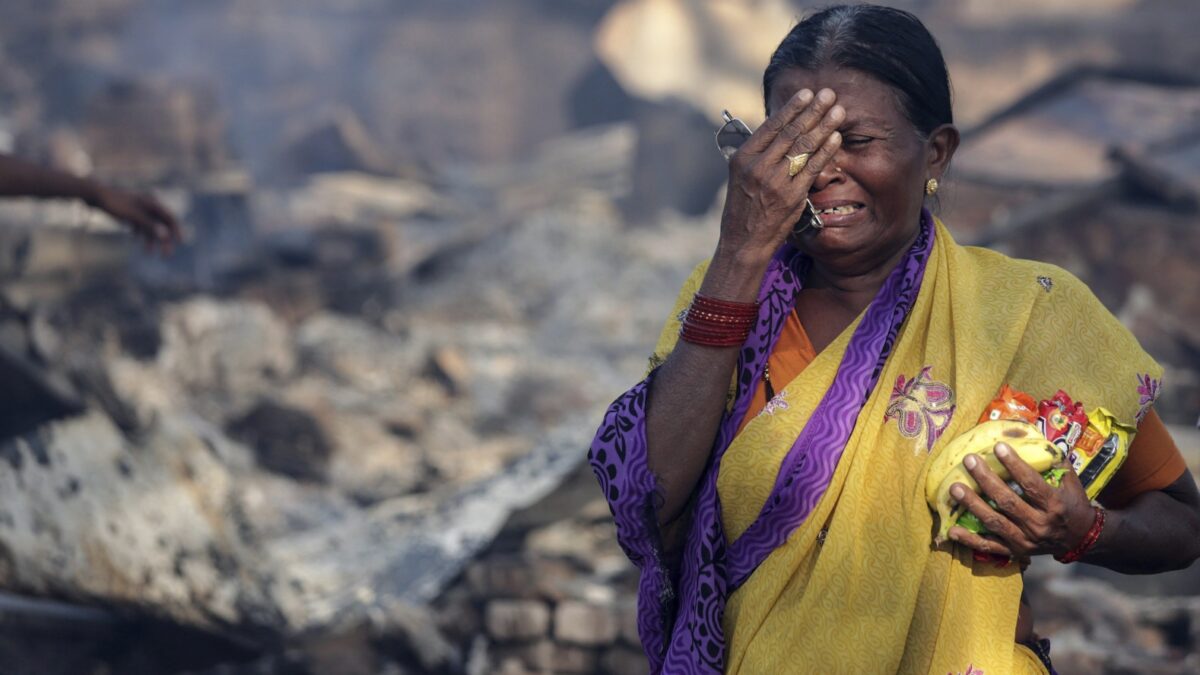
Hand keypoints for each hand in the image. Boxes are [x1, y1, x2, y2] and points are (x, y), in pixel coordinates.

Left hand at [90, 186, 181, 254]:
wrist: (96, 195)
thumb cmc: (115, 203)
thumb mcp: (133, 215)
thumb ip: (150, 225)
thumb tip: (165, 236)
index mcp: (152, 204)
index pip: (170, 218)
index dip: (177, 230)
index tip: (180, 242)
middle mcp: (149, 206)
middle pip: (162, 225)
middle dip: (164, 241)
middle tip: (166, 255)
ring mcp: (140, 209)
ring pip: (151, 227)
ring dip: (152, 240)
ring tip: (149, 253)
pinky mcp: (131, 212)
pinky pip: (140, 225)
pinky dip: (140, 233)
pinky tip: (135, 239)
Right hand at [716, 88, 843, 265]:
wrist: (743, 242)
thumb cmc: (743, 208)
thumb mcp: (741, 177)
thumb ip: (758, 155)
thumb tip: (777, 131)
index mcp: (743, 158)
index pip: (770, 126)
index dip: (791, 108)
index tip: (807, 93)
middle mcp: (758, 167)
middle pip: (790, 132)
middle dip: (812, 111)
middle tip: (828, 94)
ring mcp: (775, 182)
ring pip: (803, 147)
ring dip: (823, 125)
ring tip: (838, 110)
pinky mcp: (791, 196)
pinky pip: (812, 168)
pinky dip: (825, 151)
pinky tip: (836, 137)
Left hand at [946, 441, 1096, 561]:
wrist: (1079, 538)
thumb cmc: (1072, 503)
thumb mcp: (1070, 481)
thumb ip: (1054, 462)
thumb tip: (1033, 437)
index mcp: (1054, 505)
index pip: (1031, 484)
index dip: (1014, 465)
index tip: (998, 447)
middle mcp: (1039, 524)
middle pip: (1007, 502)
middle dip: (986, 480)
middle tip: (969, 460)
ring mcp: (1025, 540)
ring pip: (994, 523)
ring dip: (973, 505)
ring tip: (955, 488)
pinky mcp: (1015, 551)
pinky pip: (989, 547)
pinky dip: (970, 540)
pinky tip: (952, 530)